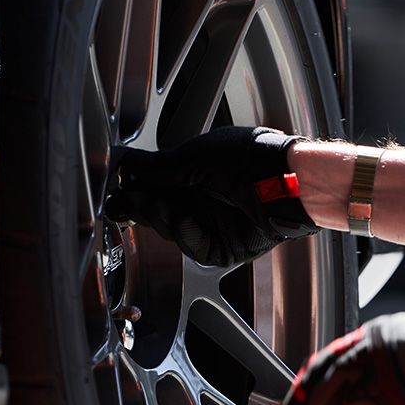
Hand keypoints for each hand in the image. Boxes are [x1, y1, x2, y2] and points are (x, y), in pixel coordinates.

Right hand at [112, 126, 318, 266]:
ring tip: (151, 205)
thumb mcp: (197, 157)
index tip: (116, 191)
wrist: (288, 181)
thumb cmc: (253, 159)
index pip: (156, 187)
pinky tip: (180, 219)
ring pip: (174, 230)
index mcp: (196, 174)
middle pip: (160, 212)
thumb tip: (127, 164)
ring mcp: (214, 224)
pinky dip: (185, 234)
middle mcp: (204, 199)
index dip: (135, 191)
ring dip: (160, 218)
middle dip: (141, 208)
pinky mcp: (225, 247)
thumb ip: (160, 167)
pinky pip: (196, 246)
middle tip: (121, 204)